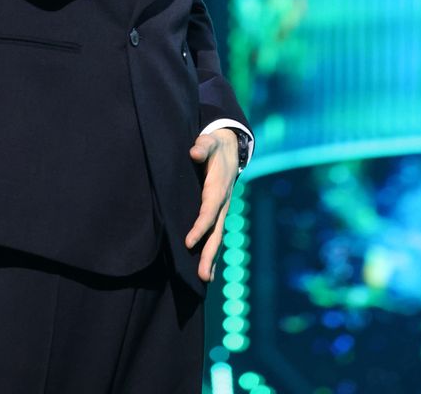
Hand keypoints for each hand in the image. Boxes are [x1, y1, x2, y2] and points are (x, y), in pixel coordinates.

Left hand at [185, 128, 238, 282]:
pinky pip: (216, 233)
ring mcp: (223, 209)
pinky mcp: (219, 212)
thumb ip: (203, 146)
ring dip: (211, 258)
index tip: (189, 242)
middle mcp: (223, 203)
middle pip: (216, 232)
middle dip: (209, 253)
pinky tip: (207, 268)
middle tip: (202, 276)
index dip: (200, 226)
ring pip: (217, 236)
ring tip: (205, 279)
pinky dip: (212, 251)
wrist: (231, 147)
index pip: (209, 211)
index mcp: (218, 188)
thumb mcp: (210, 141)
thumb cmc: (215, 145)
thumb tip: (195, 152)